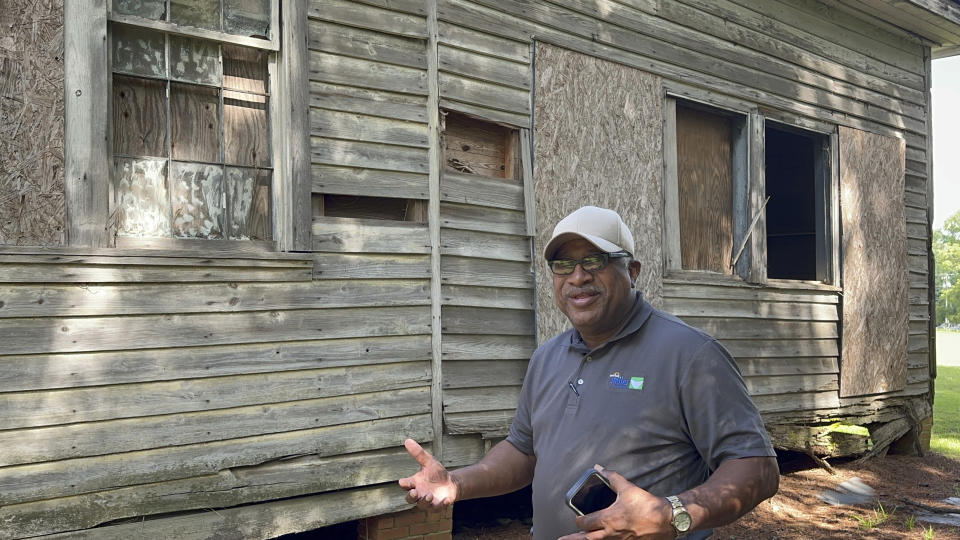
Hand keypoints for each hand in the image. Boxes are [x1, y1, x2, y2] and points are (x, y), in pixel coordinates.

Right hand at [397, 439, 458, 508]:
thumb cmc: (437, 474)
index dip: (404, 484)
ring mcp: (427, 501)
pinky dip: (442, 505)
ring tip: (429, 495)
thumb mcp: (429, 462)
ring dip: (424, 501)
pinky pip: (438, 508)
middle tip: (415, 492)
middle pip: (410, 499)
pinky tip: (447, 499)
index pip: (405, 485)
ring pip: (422, 505)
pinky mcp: (437, 506)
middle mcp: (419, 494)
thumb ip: (419, 453)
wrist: (451, 483)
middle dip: (411, 497)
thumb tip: (407, 440)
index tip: (404, 482)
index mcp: (414, 483)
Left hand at [558, 467, 675, 539]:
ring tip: (580, 539)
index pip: (585, 523)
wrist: (666, 520)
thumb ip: (612, 477)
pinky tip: (604, 538)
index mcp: (608, 519)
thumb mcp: (627, 488)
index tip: (577, 518)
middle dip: (574, 538)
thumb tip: (600, 468)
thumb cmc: (646, 505)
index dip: (579, 521)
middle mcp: (611, 533)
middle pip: (587, 539)